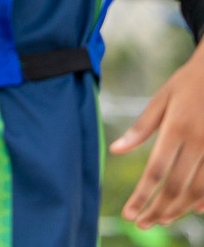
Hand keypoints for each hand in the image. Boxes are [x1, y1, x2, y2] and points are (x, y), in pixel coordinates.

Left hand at [112, 46, 203, 226]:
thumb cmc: (186, 84)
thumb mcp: (160, 100)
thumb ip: (140, 128)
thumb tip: (115, 151)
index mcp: (176, 129)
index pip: (156, 171)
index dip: (142, 197)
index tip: (128, 214)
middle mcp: (199, 142)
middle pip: (177, 187)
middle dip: (158, 210)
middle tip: (141, 224)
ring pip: (198, 191)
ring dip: (179, 210)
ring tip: (161, 220)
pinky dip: (203, 200)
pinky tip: (192, 210)